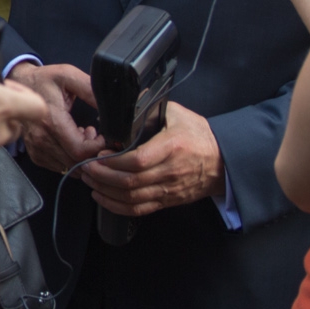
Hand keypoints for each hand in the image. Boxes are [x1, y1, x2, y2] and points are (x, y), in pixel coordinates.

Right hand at [7, 62, 104, 173]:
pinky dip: (70, 158)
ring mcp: (37, 148)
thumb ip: (90, 90)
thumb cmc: (44, 79)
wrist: (19, 84)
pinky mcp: (35, 154)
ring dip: (81, 156)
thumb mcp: (69, 76)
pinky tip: (70, 141)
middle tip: (92, 133)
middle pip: (77, 162)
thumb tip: (110, 107)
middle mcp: (41, 139)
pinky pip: (59, 167)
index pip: (80, 150)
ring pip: (69, 167)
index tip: (102, 135)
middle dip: (91, 152)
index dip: (98, 147)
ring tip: (80, 135)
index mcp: (51, 121)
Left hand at [79, 102, 224, 214]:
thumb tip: (125, 99)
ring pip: (131, 197)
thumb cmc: (199, 135)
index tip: (98, 154)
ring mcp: (168, 189)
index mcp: (171, 147)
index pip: (138, 160)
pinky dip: (117, 206)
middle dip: (102, 176)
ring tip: (89, 180)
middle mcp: (169, 172)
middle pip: (130, 181)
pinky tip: (102, 197)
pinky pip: (139, 209)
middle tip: (85, 167)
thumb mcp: (177, 114)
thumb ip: (150, 107)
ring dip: (105, 191)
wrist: (223, 161)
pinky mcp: (167, 201)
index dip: (114, 161)